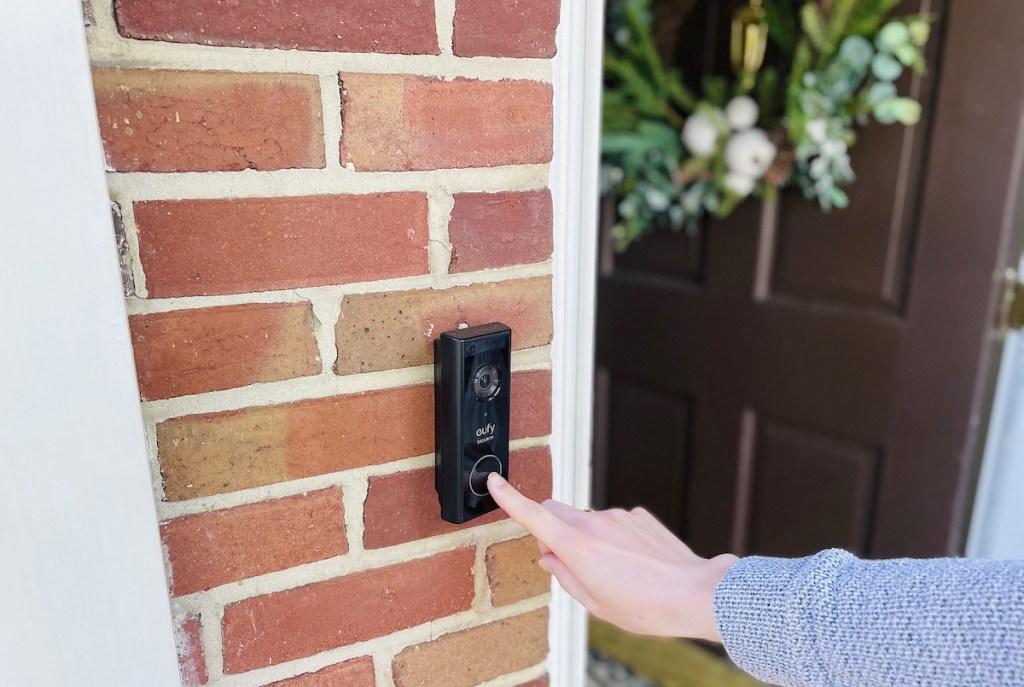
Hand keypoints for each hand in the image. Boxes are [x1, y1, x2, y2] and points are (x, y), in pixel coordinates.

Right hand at [486, 472, 737, 641]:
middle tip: (565, 558)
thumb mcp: (594, 603)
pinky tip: (635, 562)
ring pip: (588, 520)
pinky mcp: (638, 514)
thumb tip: (548, 557)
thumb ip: (564, 576)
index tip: (494, 481)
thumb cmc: (644, 607)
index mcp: (575, 546)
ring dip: (589, 537)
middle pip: (556, 511)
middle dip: (552, 527)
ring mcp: (618, 515)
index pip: (533, 515)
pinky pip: (616, 522)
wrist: (693, 593)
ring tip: (615, 571)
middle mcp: (593, 522)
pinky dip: (615, 537)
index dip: (509, 498)